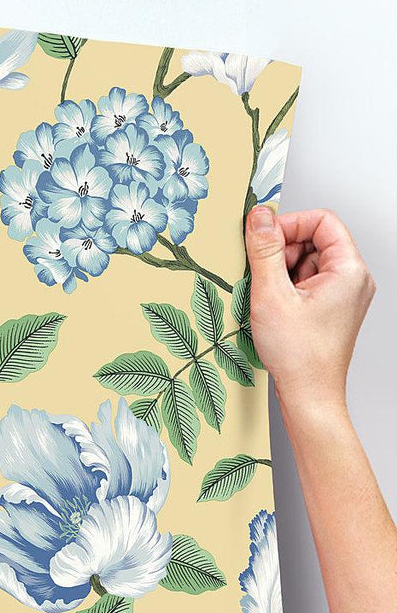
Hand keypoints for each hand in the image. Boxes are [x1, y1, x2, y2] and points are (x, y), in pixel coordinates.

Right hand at [245, 205, 374, 412]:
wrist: (309, 396)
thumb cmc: (299, 355)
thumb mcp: (271, 295)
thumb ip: (265, 250)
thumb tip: (259, 217)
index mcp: (349, 270)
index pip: (322, 221)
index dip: (289, 224)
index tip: (261, 237)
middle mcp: (352, 280)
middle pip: (314, 241)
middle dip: (282, 251)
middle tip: (260, 273)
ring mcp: (342, 296)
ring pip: (307, 263)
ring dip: (280, 272)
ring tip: (267, 298)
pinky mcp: (330, 310)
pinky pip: (305, 284)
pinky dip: (284, 289)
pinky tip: (272, 308)